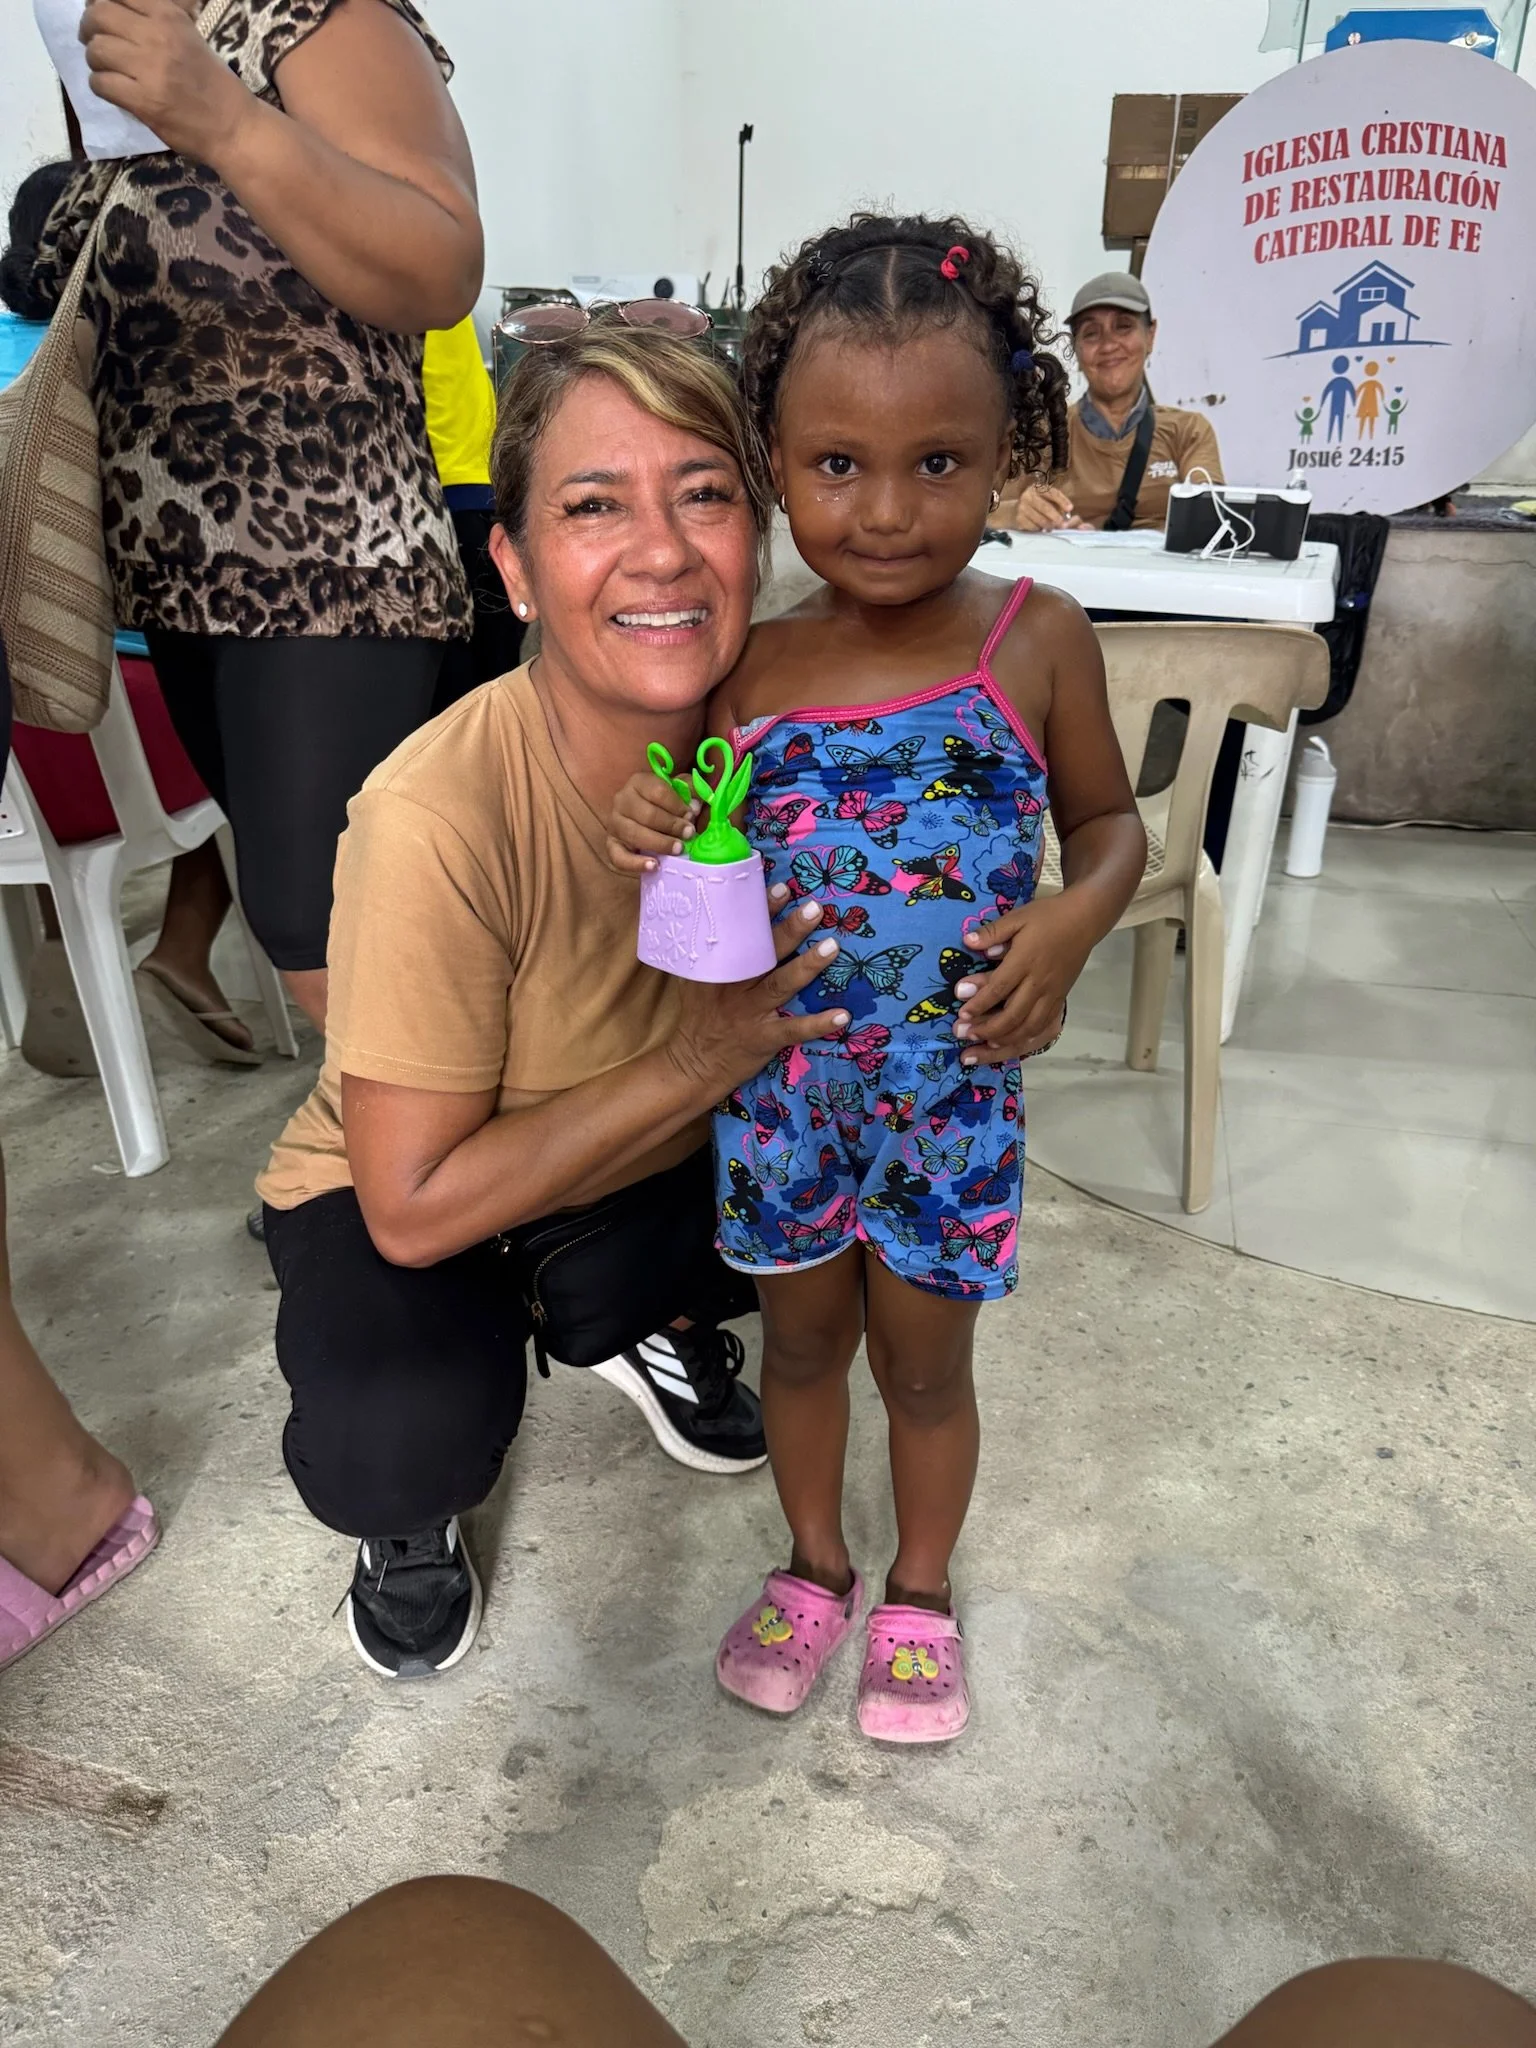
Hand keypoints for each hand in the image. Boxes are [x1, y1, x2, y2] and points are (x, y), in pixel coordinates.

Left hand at [81, 0, 248, 161]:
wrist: (234, 127)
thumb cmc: (212, 82)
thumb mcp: (187, 36)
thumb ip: (153, 19)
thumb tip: (109, 8)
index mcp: (168, 15)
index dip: (99, 4)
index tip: (101, 18)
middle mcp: (157, 35)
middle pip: (98, 16)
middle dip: (88, 29)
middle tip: (94, 43)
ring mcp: (150, 69)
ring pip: (96, 51)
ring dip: (95, 61)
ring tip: (107, 70)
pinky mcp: (144, 100)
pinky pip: (101, 83)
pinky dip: (100, 86)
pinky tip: (113, 90)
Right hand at [605, 768, 699, 876]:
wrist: (642, 817)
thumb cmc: (664, 803)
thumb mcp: (677, 791)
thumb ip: (689, 791)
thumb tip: (696, 805)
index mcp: (639, 783)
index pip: (658, 792)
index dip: (677, 805)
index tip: (691, 815)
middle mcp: (622, 800)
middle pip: (647, 814)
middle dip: (671, 825)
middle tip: (689, 834)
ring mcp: (614, 823)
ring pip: (635, 834)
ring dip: (659, 843)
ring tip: (678, 849)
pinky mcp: (611, 844)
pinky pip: (619, 857)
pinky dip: (636, 863)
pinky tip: (654, 866)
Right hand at [667, 888, 849, 1098]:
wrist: (693, 1064)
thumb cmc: (699, 1017)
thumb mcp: (695, 980)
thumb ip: (708, 952)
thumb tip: (720, 914)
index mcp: (718, 968)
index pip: (741, 933)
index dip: (761, 911)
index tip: (781, 887)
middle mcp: (735, 986)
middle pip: (765, 953)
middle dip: (790, 929)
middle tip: (814, 907)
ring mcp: (750, 1012)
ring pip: (781, 984)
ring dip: (808, 965)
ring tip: (832, 946)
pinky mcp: (764, 1038)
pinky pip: (794, 1029)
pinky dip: (819, 1023)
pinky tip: (843, 1014)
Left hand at [951, 893, 1093, 1064]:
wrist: (1085, 919)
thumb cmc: (1048, 916)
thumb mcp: (1018, 917)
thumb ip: (993, 932)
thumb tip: (967, 942)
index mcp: (1026, 961)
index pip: (999, 988)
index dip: (979, 1005)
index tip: (962, 1015)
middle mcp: (1040, 983)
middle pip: (1013, 1015)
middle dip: (987, 1029)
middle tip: (964, 1035)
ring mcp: (1053, 994)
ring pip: (1029, 1027)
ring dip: (1005, 1040)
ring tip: (982, 1046)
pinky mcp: (1060, 999)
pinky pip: (1044, 1027)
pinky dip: (1025, 1039)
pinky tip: (1009, 1044)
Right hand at [1004, 484, 1075, 532]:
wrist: (1014, 511)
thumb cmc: (1036, 506)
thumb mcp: (1046, 501)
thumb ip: (1059, 507)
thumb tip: (1074, 521)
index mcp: (1038, 488)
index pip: (1052, 493)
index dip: (1062, 500)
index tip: (1070, 508)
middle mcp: (1029, 495)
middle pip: (1045, 507)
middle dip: (1056, 517)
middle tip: (1064, 525)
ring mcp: (1022, 507)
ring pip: (1039, 519)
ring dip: (1049, 525)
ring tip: (1054, 528)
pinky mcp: (1019, 519)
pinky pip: (1033, 527)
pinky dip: (1040, 529)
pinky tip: (1042, 529)